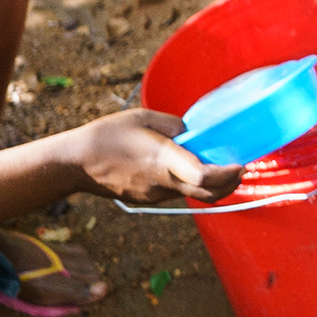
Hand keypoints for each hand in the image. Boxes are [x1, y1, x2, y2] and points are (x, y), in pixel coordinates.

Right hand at [62, 109, 240, 204]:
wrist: (76, 163)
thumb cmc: (107, 135)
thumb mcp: (143, 117)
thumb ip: (174, 125)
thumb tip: (193, 133)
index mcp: (162, 159)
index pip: (202, 176)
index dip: (227, 174)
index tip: (240, 165)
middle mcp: (161, 182)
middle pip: (207, 194)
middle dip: (229, 184)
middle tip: (239, 169)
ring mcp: (154, 195)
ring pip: (193, 195)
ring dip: (211, 185)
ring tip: (218, 165)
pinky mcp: (148, 199)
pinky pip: (177, 192)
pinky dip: (191, 184)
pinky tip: (188, 168)